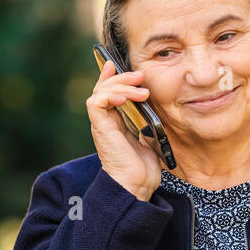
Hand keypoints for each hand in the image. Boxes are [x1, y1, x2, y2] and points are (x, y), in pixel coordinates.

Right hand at [86, 58, 163, 200]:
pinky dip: (110, 95)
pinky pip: (96, 102)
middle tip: (141, 75)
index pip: (108, 92)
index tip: (119, 64)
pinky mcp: (100, 128)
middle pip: (104, 88)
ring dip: (121, 85)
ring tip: (141, 90)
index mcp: (115, 122)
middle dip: (122, 77)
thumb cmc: (143, 169)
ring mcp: (101, 124)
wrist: (136, 185)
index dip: (112, 76)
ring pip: (100, 92)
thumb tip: (153, 108)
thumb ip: (147, 122)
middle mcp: (105, 121)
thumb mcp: (150, 138)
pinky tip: (126, 98)